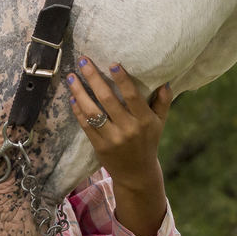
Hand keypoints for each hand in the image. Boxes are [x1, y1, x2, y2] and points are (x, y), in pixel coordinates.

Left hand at [66, 58, 172, 235]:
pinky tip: (72, 97)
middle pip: (108, 100)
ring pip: (92, 112)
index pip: (133, 97)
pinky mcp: (99, 146)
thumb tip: (164, 81)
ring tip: (71, 77)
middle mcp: (128, 129)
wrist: (137, 174)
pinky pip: (85, 125)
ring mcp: (112, 138)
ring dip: (79, 93)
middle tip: (84, 61)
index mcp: (145, 121)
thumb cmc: (148, 142)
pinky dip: (77, 110)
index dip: (123, 80)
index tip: (113, 64)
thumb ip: (163, 102)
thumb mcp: (160, 123)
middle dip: (94, 78)